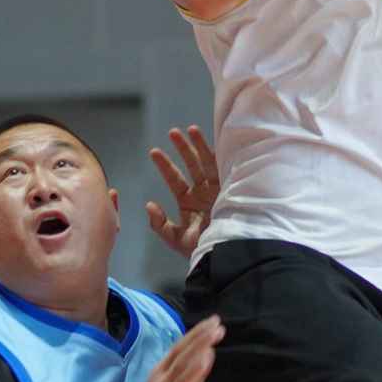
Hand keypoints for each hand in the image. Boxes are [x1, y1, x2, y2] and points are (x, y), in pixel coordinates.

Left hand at [142, 122, 224, 261]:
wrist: (226, 251)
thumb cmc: (201, 248)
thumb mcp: (175, 238)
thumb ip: (159, 223)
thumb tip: (149, 204)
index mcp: (189, 201)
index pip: (175, 179)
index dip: (165, 165)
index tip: (154, 151)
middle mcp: (203, 191)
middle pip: (191, 165)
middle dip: (182, 148)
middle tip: (172, 132)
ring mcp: (217, 187)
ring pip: (207, 161)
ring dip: (199, 145)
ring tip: (189, 130)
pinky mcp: (232, 187)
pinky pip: (225, 165)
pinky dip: (220, 152)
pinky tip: (213, 139)